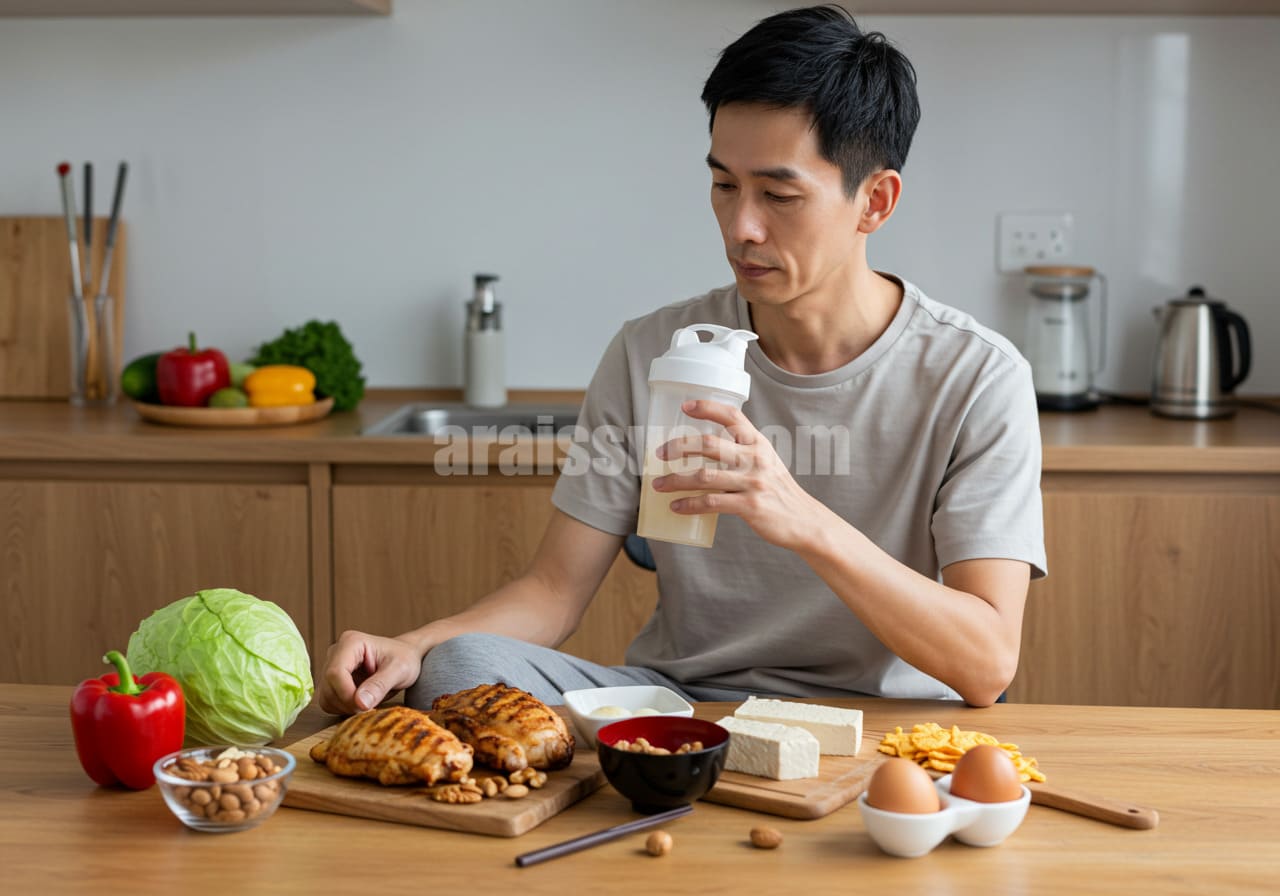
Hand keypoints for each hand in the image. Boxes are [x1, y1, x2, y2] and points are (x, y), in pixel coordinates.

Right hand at [318, 630, 423, 714]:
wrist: (407, 657)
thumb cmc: (405, 658)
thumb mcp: (399, 670)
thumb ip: (380, 685)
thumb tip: (360, 703)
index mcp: (351, 642)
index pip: (335, 673)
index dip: (347, 694)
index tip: (366, 707)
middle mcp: (336, 652)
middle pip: (328, 686)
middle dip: (348, 703)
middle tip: (371, 707)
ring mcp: (332, 666)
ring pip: (326, 697)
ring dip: (345, 707)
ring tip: (370, 702)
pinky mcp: (333, 681)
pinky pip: (328, 701)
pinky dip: (343, 708)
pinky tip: (362, 702)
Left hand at [653, 399, 831, 550]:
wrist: (804, 521)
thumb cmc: (779, 491)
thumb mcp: (766, 462)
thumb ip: (742, 453)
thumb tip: (705, 449)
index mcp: (758, 443)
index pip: (732, 416)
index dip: (707, 407)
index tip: (686, 406)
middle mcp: (755, 458)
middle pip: (709, 444)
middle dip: (679, 447)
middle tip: (660, 453)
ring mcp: (752, 482)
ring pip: (704, 476)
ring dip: (676, 480)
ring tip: (658, 484)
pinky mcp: (750, 506)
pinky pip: (712, 503)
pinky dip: (690, 505)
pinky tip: (676, 507)